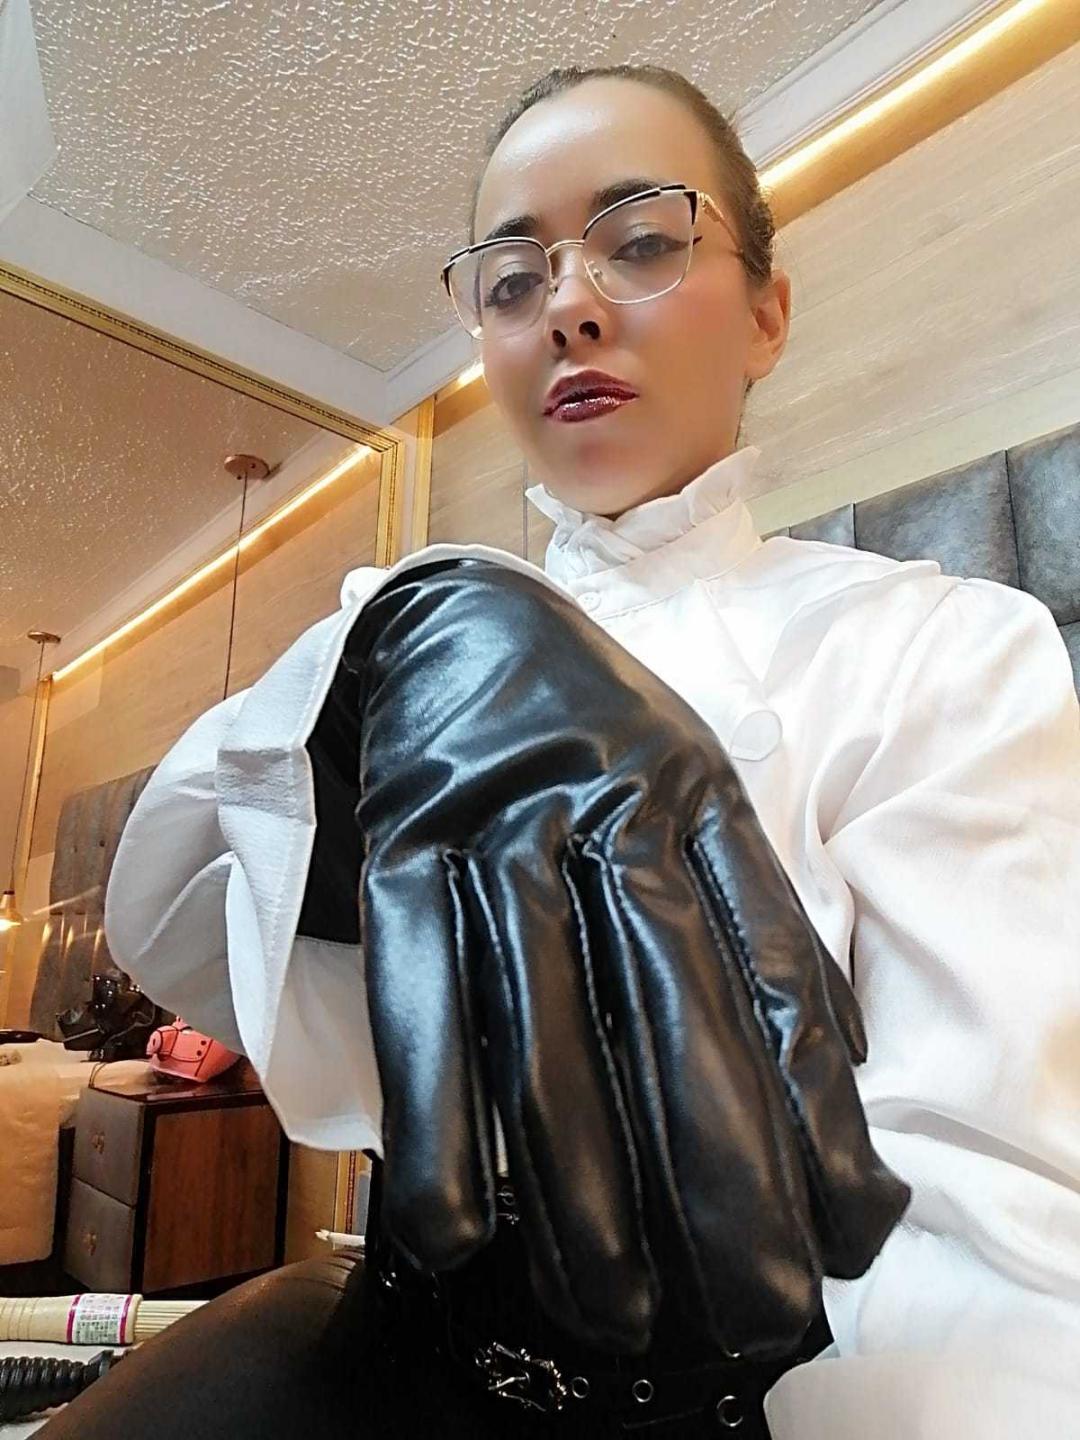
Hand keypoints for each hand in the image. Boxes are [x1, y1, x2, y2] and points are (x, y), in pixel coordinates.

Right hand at [312, 558, 909, 1356]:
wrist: (452, 623)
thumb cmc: (587, 731)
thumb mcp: (692, 785)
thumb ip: (750, 906)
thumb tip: (834, 1060)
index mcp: (700, 794)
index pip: (775, 958)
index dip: (819, 1101)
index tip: (853, 1225)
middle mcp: (610, 804)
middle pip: (672, 1001)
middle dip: (719, 1168)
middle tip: (759, 1309)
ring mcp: (500, 818)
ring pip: (543, 1011)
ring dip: (579, 1171)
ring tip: (615, 1308)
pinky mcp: (404, 837)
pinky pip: (419, 985)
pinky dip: (436, 1109)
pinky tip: (456, 1224)